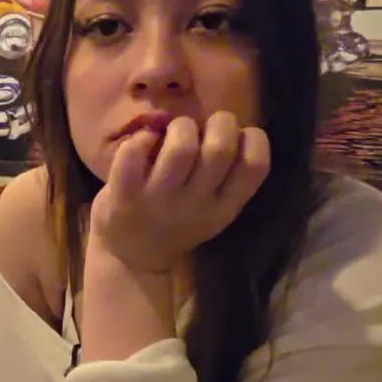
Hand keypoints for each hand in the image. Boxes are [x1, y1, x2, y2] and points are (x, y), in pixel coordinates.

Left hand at [87, 112, 269, 274]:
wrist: (133, 258)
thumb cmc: (177, 222)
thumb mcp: (214, 209)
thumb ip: (227, 177)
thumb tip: (229, 127)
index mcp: (225, 206)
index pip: (256, 165)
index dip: (252, 138)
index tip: (237, 138)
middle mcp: (196, 204)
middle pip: (220, 148)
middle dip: (219, 122)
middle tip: (204, 129)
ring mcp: (159, 200)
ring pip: (180, 147)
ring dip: (180, 126)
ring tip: (172, 133)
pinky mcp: (125, 195)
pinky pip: (133, 154)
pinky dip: (140, 138)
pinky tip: (143, 142)